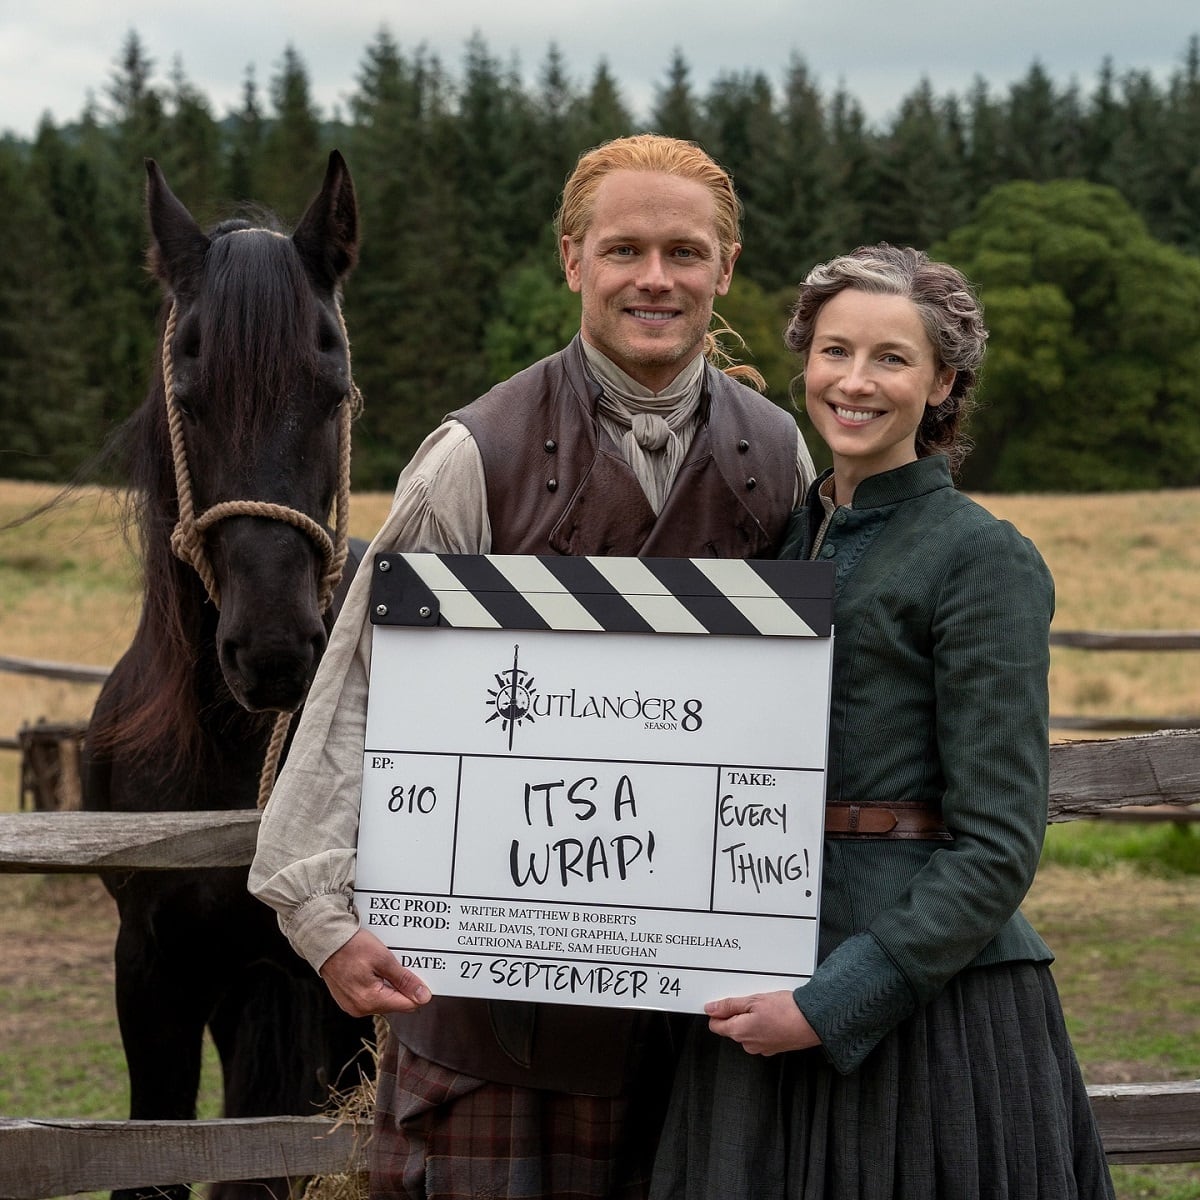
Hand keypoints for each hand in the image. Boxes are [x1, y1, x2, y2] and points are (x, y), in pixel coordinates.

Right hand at [319, 929, 432, 1016]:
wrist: (324, 941)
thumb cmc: (351, 946)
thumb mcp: (384, 959)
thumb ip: (404, 980)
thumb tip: (423, 996)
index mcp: (370, 1001)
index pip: (407, 1005)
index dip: (417, 990)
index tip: (420, 975)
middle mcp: (360, 1009)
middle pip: (395, 1003)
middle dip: (402, 986)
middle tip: (399, 964)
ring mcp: (353, 1006)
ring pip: (384, 1000)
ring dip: (390, 984)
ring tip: (385, 965)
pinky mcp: (348, 1000)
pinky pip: (371, 996)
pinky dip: (378, 984)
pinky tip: (375, 969)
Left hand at [705, 990, 821, 1055]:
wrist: (812, 1021)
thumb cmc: (786, 1011)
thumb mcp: (753, 1000)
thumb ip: (729, 1005)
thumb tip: (711, 1008)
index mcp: (740, 1032)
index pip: (716, 1025)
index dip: (718, 1011)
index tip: (725, 1002)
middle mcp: (748, 1044)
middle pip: (732, 1028)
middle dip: (738, 1014)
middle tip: (752, 1000)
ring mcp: (762, 1048)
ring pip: (747, 1031)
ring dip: (752, 1019)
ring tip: (766, 1007)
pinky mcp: (773, 1047)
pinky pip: (761, 1035)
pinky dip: (763, 1025)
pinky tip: (773, 1015)